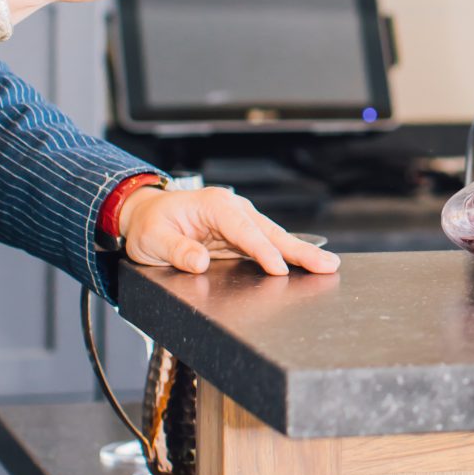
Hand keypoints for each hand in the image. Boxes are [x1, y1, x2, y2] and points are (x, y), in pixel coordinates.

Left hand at [121, 185, 338, 277]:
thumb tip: (199, 262)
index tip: (279, 269)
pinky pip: (267, 245)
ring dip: (301, 253)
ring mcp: (239, 221)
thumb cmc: (148, 225)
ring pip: (275, 238)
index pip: (244, 229)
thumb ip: (176, 250)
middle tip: (327, 264)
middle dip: (299, 249)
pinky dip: (288, 255)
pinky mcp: (240, 235)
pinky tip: (306, 264)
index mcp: (214, 206)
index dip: (263, 250)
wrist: (146, 214)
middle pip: (270, 232)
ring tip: (327, 266)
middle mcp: (232, 210)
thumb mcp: (152, 239)